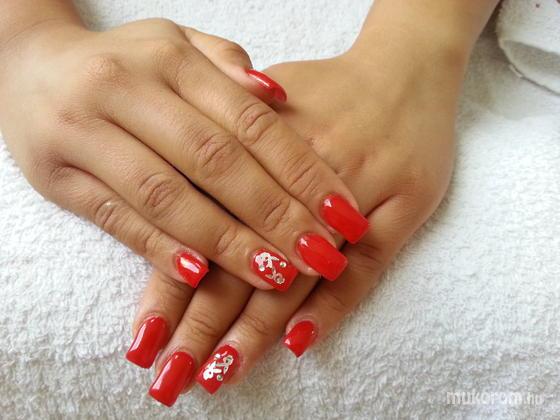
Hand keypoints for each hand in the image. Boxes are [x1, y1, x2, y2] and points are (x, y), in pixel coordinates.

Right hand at [0, 20, 365, 290]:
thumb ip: (227, 68)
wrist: (28, 65)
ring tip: (275, 275)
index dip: (301, 170)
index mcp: (169, 58)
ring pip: (168, 196)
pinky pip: (117, 218)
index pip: (250, 123)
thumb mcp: (175, 46)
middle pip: (215, 162)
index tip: (342, 212)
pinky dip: (161, 247)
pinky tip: (200, 275)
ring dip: (226, 242)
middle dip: (274, 215)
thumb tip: (279, 99)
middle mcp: (126, 90)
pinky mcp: (58, 177)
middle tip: (321, 255)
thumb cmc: (123, 61)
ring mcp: (86, 134)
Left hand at [130, 24, 464, 405]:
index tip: (143, 340)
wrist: (405, 68)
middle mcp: (298, 174)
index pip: (200, 229)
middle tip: (171, 378)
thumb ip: (219, 147)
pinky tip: (299, 342)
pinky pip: (367, 264)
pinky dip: (335, 305)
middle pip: (241, 261)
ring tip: (219, 372)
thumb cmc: (327, 91)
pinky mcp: (402, 205)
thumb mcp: (266, 103)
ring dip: (256, 327)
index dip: (168, 288)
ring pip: (298, 272)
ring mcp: (354, 190)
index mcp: (256, 146)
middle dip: (202, 325)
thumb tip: (170, 195)